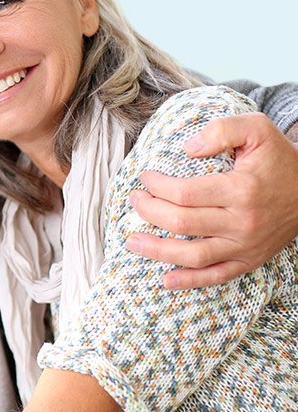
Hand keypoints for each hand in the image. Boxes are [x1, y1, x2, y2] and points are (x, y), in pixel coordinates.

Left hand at [126, 113, 297, 288]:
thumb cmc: (278, 158)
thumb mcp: (256, 129)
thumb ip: (221, 130)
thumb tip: (188, 148)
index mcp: (241, 190)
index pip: (184, 194)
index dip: (157, 186)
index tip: (145, 178)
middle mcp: (242, 222)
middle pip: (182, 223)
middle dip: (149, 212)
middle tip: (135, 200)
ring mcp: (246, 246)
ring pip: (193, 256)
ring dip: (157, 250)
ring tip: (132, 241)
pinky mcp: (250, 260)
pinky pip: (216, 276)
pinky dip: (189, 281)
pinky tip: (165, 280)